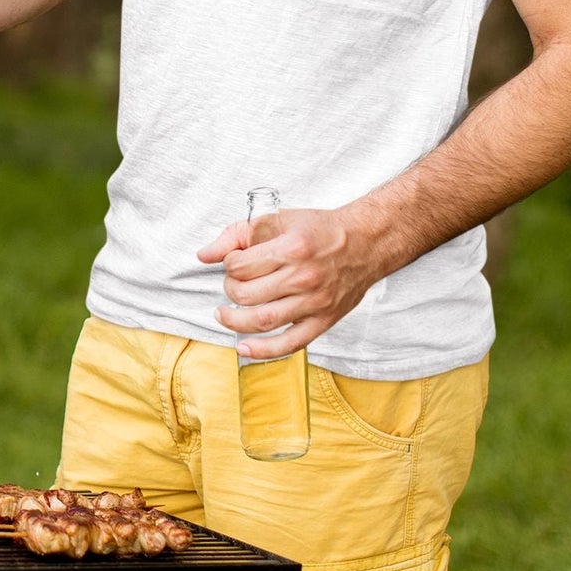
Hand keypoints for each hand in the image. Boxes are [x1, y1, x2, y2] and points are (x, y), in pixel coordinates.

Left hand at [197, 206, 385, 360]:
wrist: (366, 242)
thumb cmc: (320, 230)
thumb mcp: (279, 219)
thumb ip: (237, 234)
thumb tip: (203, 254)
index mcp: (291, 248)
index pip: (239, 266)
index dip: (228, 265)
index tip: (233, 263)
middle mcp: (303, 277)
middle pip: (246, 295)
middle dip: (229, 291)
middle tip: (232, 284)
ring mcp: (315, 302)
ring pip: (262, 321)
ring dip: (235, 321)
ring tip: (225, 314)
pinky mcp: (324, 321)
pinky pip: (290, 344)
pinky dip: (263, 351)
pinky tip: (243, 347)